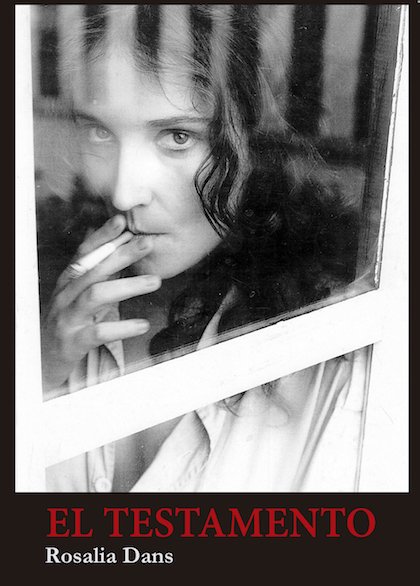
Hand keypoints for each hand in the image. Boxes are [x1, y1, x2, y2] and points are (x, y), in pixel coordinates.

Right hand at [41, 214, 160, 394]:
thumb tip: (110, 243)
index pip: (84, 253)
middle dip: (121, 254)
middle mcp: (66, 296)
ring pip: (96, 295)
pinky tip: (143, 325)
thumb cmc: (67, 322)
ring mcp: (68, 318)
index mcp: (68, 282)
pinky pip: (99, 332)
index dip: (102, 236)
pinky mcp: (74, 342)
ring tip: (155, 281)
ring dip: (127, 286)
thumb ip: (95, 272)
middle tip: (147, 243)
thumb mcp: (78, 294)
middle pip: (93, 269)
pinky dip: (122, 327)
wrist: (42, 359)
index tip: (122, 221)